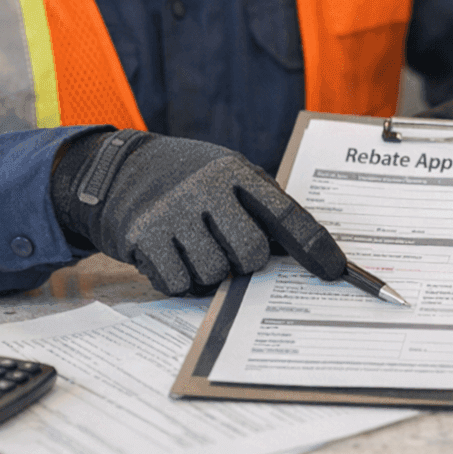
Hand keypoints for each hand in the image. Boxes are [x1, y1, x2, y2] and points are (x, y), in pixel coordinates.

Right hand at [51, 130, 345, 296]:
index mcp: (235, 171)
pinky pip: (179, 283)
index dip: (313, 245)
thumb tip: (308, 253)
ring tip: (193, 246)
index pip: (285, 213)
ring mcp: (172, 213)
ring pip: (214, 273)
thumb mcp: (226, 175)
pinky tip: (170, 254)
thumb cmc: (187, 178)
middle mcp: (205, 188)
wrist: (117, 170)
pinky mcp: (142, 236)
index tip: (335, 271)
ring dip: (208, 271)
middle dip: (245, 262)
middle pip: (251, 254)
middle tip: (226, 247)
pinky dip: (178, 279)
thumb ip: (260, 206)